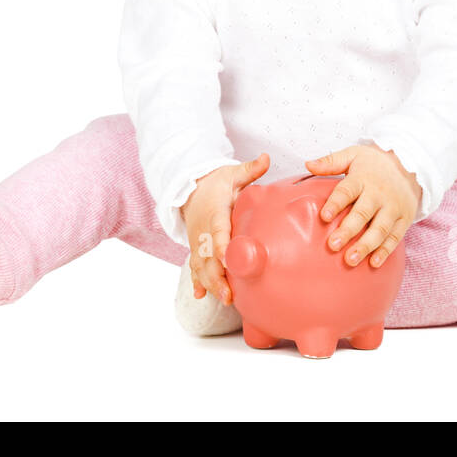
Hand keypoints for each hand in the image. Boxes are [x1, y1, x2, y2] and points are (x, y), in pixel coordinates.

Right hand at [180, 153, 269, 305]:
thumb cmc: (216, 182)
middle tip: (229, 293)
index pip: (217, 230)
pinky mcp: (196, 247)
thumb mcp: (232, 173)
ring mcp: (197, 241)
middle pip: (208, 256)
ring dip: (209, 283)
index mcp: (214, 212)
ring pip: (200, 265)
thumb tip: (266, 158)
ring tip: (223, 298)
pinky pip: (194, 266)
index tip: (229, 259)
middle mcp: (203, 229)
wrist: (191, 187)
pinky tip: (201, 296)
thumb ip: (249, 169)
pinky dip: (196, 281)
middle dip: (216, 275)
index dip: (221, 245)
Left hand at [304, 144, 422, 267]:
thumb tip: (307, 164)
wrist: (409, 165)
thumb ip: (330, 162)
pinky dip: (385, 251)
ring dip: (365, 245)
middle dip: (348, 230)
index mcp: (363, 178)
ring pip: (380, 229)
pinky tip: (373, 263)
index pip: (347, 190)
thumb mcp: (353, 155)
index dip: (336, 203)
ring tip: (351, 259)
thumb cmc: (374, 163)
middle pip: (363, 213)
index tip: (324, 216)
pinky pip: (395, 237)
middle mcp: (379, 194)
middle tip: (333, 245)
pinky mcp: (404, 219)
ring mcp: (393, 208)